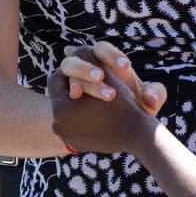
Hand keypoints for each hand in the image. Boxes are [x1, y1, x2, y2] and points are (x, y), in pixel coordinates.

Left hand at [50, 41, 165, 156]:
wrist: (139, 136)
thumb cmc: (122, 102)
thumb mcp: (102, 73)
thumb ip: (83, 57)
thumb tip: (68, 50)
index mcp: (60, 109)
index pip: (56, 80)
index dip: (71, 71)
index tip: (84, 69)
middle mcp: (58, 127)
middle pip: (61, 97)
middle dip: (73, 88)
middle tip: (88, 82)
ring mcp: (67, 139)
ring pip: (67, 113)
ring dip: (78, 104)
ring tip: (93, 97)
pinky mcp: (77, 146)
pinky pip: (76, 127)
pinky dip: (84, 119)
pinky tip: (98, 114)